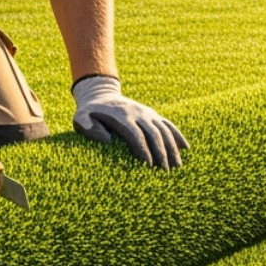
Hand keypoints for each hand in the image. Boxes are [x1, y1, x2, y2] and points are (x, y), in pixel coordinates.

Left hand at [71, 75, 186, 168]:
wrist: (100, 93)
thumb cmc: (88, 112)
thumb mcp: (80, 117)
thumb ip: (87, 127)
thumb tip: (108, 140)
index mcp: (122, 117)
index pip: (136, 135)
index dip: (144, 151)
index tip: (149, 166)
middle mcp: (138, 114)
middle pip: (154, 134)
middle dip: (162, 153)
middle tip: (166, 172)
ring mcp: (147, 113)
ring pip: (164, 130)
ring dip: (172, 148)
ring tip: (177, 166)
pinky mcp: (152, 114)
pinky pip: (168, 124)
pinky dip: (178, 135)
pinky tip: (186, 148)